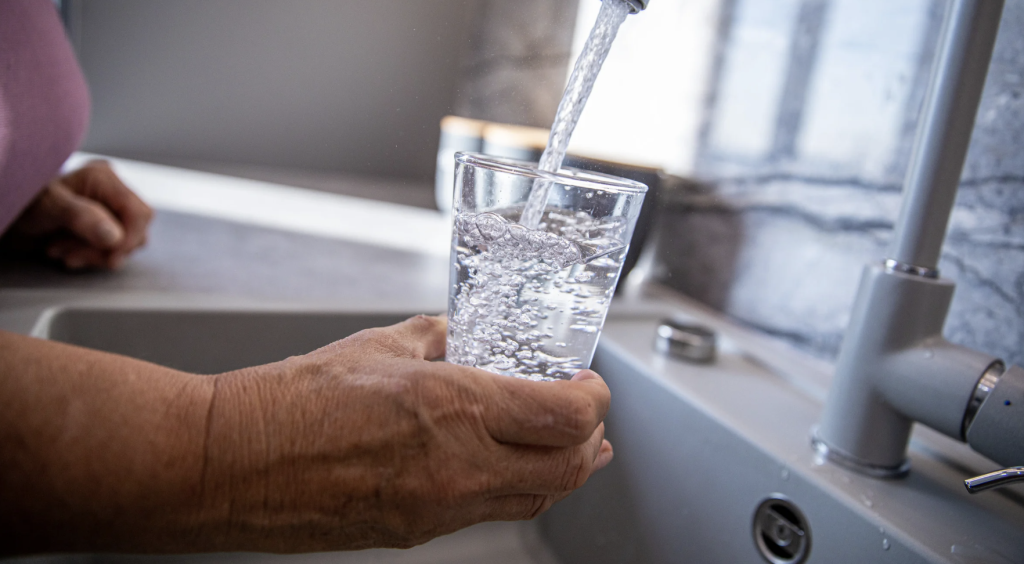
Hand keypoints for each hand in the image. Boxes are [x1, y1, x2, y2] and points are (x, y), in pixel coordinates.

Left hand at [1, 160, 152, 269]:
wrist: (7, 213)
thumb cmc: (21, 201)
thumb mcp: (49, 207)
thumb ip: (82, 218)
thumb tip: (115, 236)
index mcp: (104, 179)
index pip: (140, 213)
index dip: (129, 238)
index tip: (109, 255)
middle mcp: (110, 193)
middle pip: (136, 231)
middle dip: (107, 249)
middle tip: (75, 254)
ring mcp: (107, 211)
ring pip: (125, 244)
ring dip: (95, 255)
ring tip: (64, 251)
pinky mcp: (100, 227)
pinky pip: (111, 250)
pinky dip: (90, 257)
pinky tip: (66, 252)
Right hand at [201, 315, 612, 551]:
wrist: (234, 465)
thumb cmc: (294, 400)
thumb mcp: (378, 347)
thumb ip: (436, 339)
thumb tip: (460, 336)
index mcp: (455, 407)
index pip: (566, 417)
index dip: (594, 400)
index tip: (589, 384)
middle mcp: (459, 465)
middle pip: (568, 467)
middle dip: (591, 440)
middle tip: (587, 416)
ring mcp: (441, 508)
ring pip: (536, 498)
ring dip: (562, 469)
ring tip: (567, 447)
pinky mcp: (419, 532)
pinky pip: (490, 512)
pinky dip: (515, 488)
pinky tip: (505, 466)